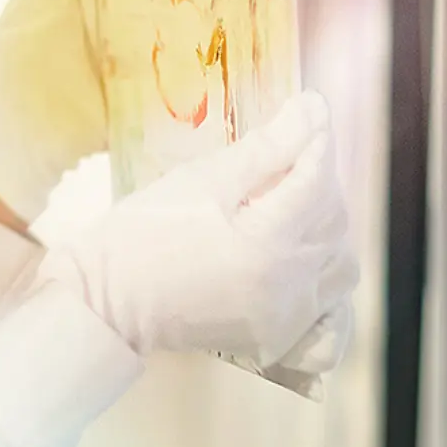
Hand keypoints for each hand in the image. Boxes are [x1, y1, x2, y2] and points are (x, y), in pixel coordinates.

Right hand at [36, 91, 358, 369]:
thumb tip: (313, 109)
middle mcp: (290, 286)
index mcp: (269, 242)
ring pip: (340, 267)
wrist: (106, 298)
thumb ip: (264, 149)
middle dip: (321, 183)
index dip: (317, 144)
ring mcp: (285, 318)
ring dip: (329, 232)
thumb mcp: (200, 181)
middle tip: (290, 158)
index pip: (318, 182)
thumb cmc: (143, 231)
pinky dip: (327, 287)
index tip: (310, 115)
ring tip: (293, 210)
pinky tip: (301, 267)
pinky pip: (328, 316)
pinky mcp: (273, 337)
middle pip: (335, 223)